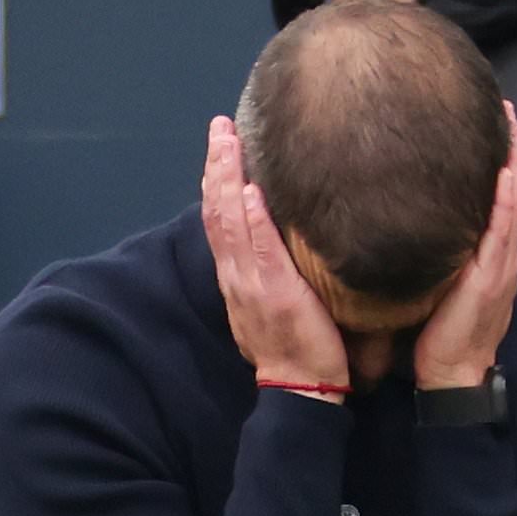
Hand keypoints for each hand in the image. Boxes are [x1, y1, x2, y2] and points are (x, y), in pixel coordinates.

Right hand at [201, 116, 349, 403]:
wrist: (299, 388)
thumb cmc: (298, 346)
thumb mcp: (277, 301)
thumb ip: (276, 269)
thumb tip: (289, 235)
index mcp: (238, 276)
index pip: (221, 219)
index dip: (217, 181)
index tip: (222, 146)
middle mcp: (236, 275)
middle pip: (217, 211)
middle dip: (216, 166)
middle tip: (220, 128)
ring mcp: (250, 283)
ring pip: (229, 222)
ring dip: (227, 178)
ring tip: (228, 141)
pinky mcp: (273, 293)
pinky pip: (258, 249)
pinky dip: (251, 219)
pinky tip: (251, 190)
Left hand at [414, 101, 516, 389]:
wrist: (452, 375)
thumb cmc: (440, 334)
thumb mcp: (440, 284)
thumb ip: (435, 254)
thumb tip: (409, 224)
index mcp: (489, 256)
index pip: (499, 198)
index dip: (500, 160)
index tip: (494, 122)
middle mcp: (501, 255)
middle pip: (512, 191)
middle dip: (512, 148)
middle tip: (506, 107)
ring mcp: (500, 265)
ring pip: (513, 203)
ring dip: (514, 162)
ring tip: (510, 123)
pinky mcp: (491, 279)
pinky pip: (503, 232)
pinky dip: (507, 201)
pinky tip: (505, 172)